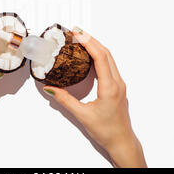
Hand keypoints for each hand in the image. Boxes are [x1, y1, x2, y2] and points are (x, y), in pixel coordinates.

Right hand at [43, 27, 146, 167]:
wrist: (122, 141)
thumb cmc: (106, 131)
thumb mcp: (82, 115)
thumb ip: (65, 100)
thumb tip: (51, 88)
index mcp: (110, 88)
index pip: (101, 58)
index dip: (89, 43)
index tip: (78, 34)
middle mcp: (117, 83)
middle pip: (106, 53)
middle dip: (91, 40)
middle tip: (76, 32)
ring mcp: (119, 84)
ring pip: (109, 58)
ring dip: (96, 46)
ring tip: (81, 39)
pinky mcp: (118, 86)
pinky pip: (109, 65)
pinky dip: (99, 55)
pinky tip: (89, 55)